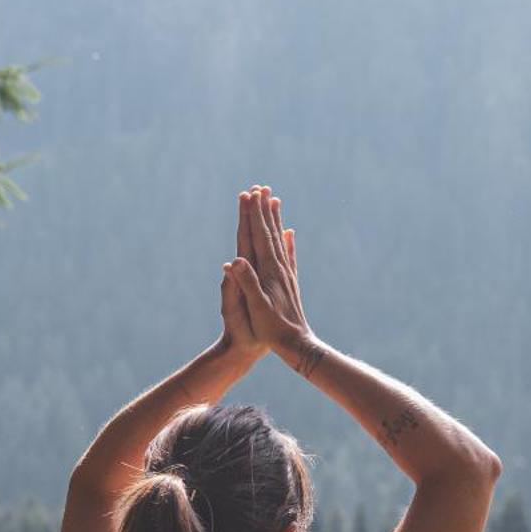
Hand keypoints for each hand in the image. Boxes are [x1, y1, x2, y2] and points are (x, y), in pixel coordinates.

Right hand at [228, 185, 312, 357]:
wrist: (296, 344)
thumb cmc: (271, 330)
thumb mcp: (254, 308)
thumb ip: (245, 284)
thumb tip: (233, 261)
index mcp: (267, 272)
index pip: (257, 236)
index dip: (252, 215)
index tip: (248, 194)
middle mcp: (278, 268)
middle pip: (269, 232)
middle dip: (262, 210)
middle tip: (259, 187)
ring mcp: (286, 274)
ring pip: (279, 239)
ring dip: (274, 219)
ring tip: (274, 200)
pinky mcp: (290, 282)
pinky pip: (288, 255)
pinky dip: (287, 241)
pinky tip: (289, 232)